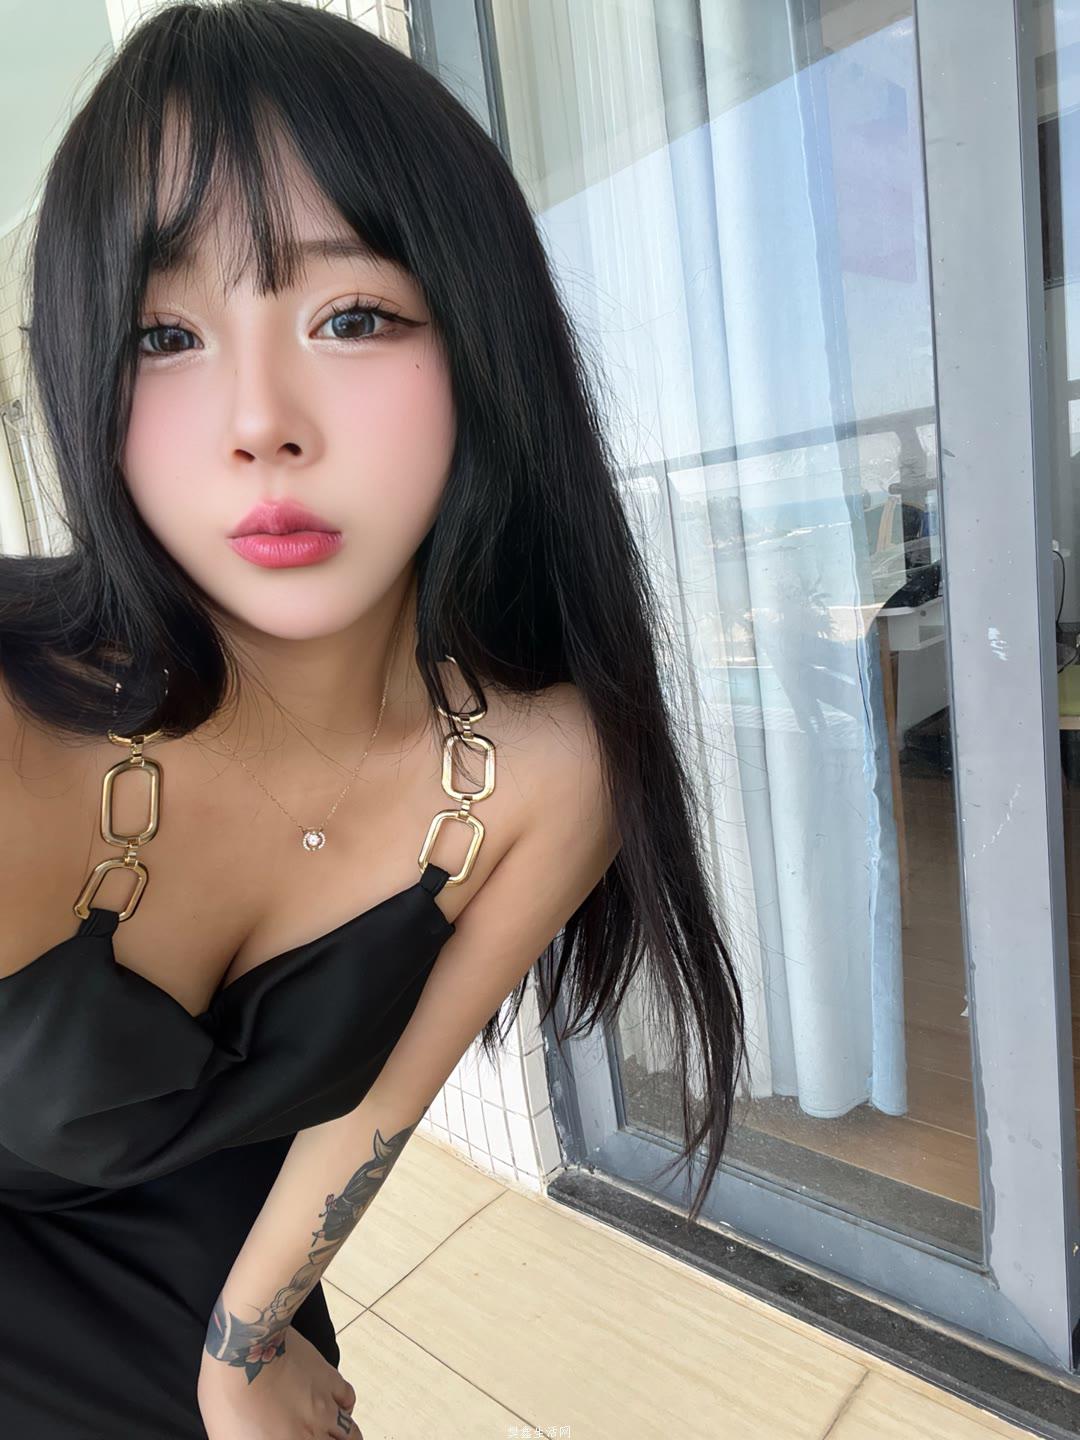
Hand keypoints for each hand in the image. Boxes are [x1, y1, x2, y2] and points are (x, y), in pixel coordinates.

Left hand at [197, 1323, 359, 1438]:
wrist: (243, 1348)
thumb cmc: (226, 1393)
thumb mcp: (225, 1435)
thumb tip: (250, 1439)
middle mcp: (312, 1433)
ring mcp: (324, 1406)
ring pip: (351, 1433)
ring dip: (344, 1438)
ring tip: (334, 1439)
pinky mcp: (329, 1379)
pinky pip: (348, 1400)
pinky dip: (345, 1409)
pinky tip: (335, 1409)